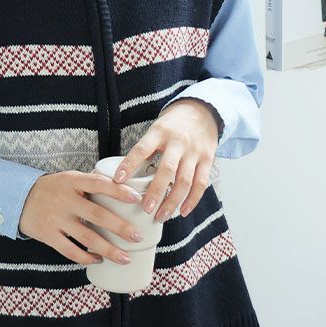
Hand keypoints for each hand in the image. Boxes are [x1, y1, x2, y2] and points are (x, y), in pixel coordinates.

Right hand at [19, 170, 145, 265]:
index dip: (118, 191)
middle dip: (120, 227)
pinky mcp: (48, 235)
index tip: (137, 199)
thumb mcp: (69, 179)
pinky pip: (70, 251)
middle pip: (97, 215)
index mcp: (72, 181)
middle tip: (138, 236)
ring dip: (109, 249)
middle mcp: (64, 199)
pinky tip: (99, 260)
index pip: (98, 184)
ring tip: (126, 257)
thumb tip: (125, 190)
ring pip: (87, 237)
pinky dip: (86, 257)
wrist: (18, 198)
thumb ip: (91, 184)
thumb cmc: (53, 189)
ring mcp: (55, 219)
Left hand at [112, 98, 219, 221]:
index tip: (117, 181)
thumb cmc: (173, 125)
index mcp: (159, 132)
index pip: (141, 149)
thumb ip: (144, 149)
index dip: (129, 165)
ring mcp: (195, 151)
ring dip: (172, 201)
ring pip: (185, 181)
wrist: (203, 110)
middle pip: (167, 170)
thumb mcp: (156, 129)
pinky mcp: (208, 159)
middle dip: (156, 192)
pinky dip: (192, 200)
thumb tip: (124, 176)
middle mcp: (178, 142)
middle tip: (146, 209)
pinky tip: (182, 211)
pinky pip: (201, 184)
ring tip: (161, 216)